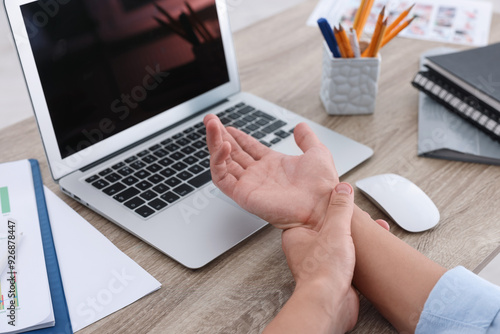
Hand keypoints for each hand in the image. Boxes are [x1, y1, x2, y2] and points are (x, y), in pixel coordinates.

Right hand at [204, 114, 337, 229]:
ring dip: (214, 144)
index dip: (236, 136)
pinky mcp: (243, 194)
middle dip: (219, 136)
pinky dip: (218, 162)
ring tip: (211, 126)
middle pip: (232, 153)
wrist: (322, 204)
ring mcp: (249, 184)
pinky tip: (223, 147)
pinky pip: (223, 178)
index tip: (225, 126)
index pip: (247, 148)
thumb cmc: (322, 185)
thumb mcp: (317, 152)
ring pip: (223, 163)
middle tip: (210, 120)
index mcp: (273, 164)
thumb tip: (300, 126)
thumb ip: (307, 138)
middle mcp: (258, 174)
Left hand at [274, 183, 357, 332]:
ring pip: (337, 243)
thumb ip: (339, 208)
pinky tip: (369, 250)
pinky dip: (358, 252)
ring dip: (353, 237)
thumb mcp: (335, 229)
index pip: (309, 213)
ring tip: (369, 229)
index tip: (338, 198)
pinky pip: (346, 258)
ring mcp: (319, 262)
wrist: (330, 304)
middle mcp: (304, 249)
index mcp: (296, 235)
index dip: (324, 205)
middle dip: (344, 221)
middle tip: (357, 215)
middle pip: (325, 227)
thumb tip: (342, 189)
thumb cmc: (323, 272)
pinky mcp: (333, 275)